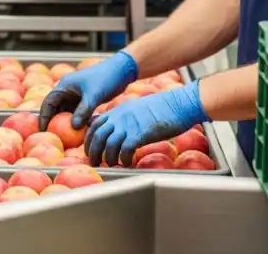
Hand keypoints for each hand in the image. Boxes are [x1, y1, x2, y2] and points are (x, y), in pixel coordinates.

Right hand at [39, 51, 138, 130]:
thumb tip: (73, 127)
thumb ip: (83, 110)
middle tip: (53, 138)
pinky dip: (77, 121)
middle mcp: (67, 91)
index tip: (43, 130)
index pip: (48, 102)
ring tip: (65, 139)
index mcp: (64, 86)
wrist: (120, 71)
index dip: (44, 117)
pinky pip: (77, 113)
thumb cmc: (105, 79)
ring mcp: (76, 95)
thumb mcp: (94, 95)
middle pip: (55, 108)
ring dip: (66, 123)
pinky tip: (80, 132)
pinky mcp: (85, 100)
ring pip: (66, 112)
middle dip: (53, 122)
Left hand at [84, 80, 209, 167]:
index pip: (94, 124)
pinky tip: (128, 163)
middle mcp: (120, 117)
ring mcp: (129, 125)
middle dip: (93, 151)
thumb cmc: (161, 108)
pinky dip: (124, 159)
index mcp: (118, 110)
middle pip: (97, 135)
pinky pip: (125, 150)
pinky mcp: (140, 134)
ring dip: (108, 157)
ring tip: (111, 164)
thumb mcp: (136, 108)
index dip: (89, 137)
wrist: (177, 104)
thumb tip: (117, 128)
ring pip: (109, 145)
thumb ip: (124, 117)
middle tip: (95, 161)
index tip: (90, 147)